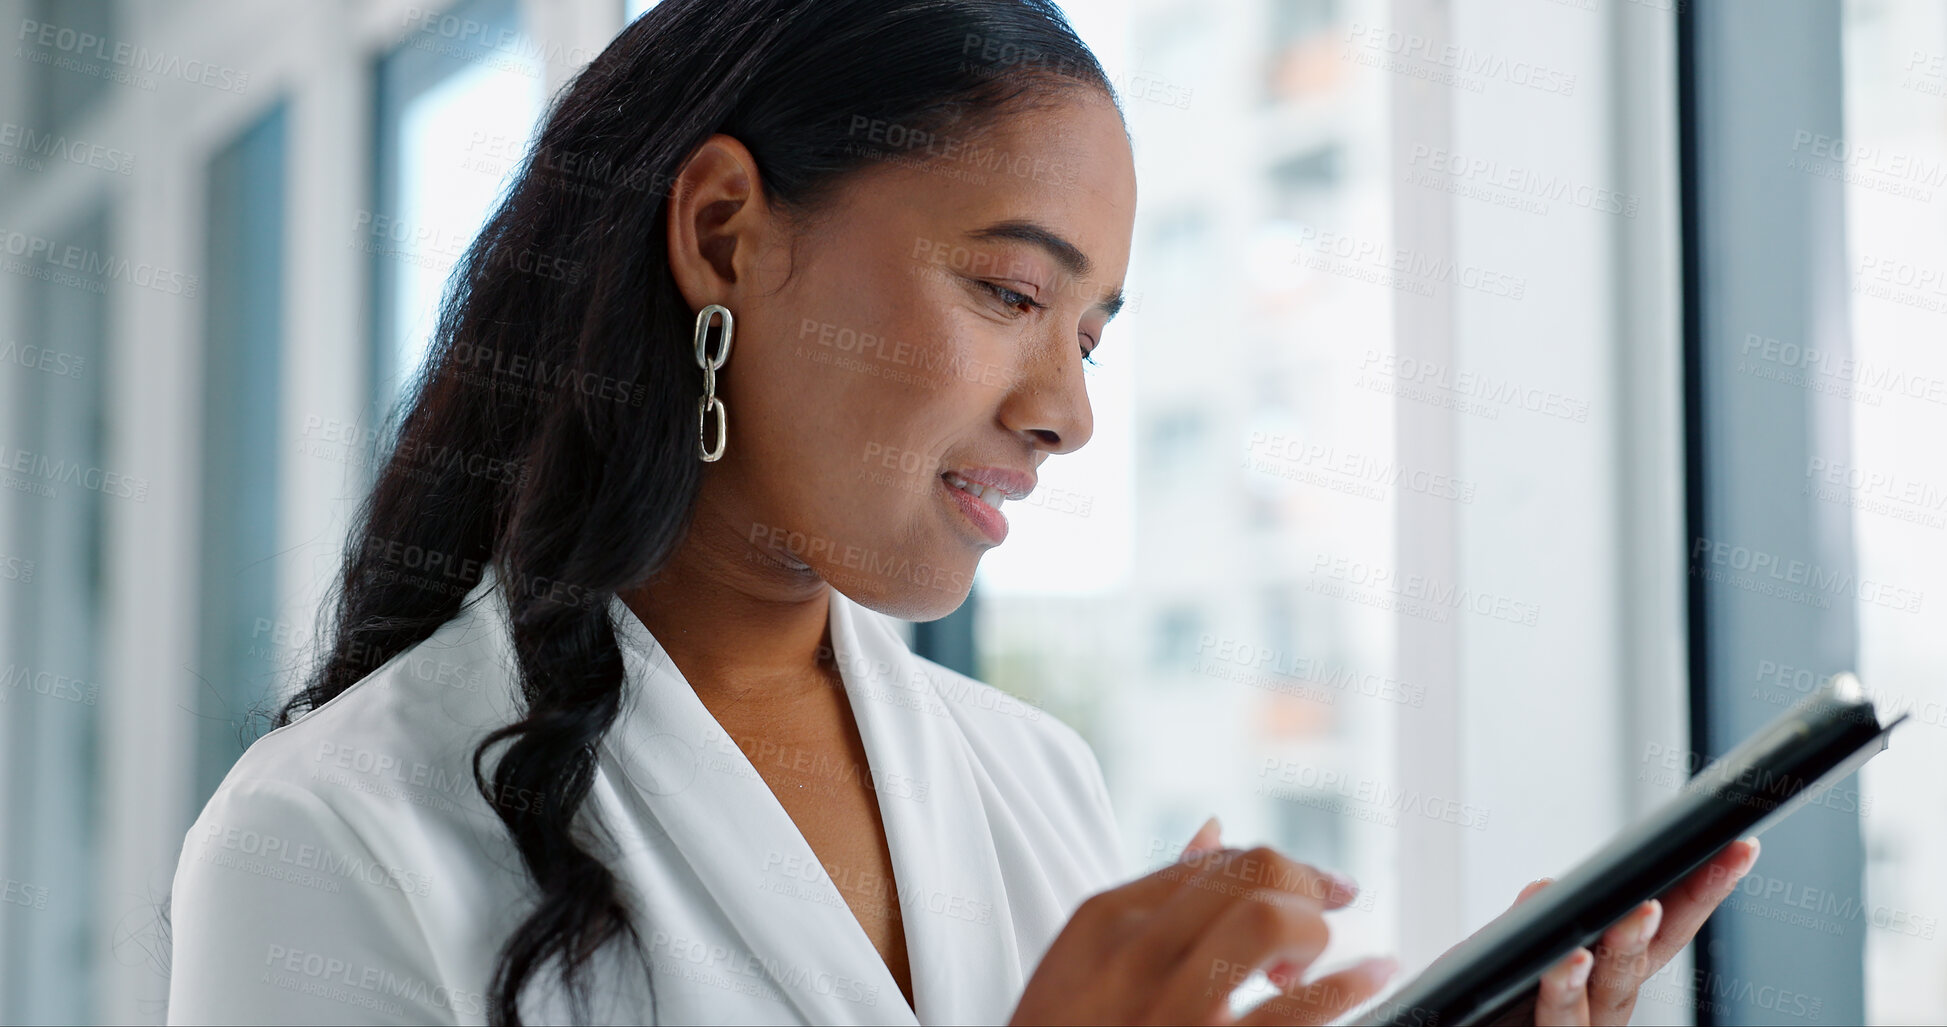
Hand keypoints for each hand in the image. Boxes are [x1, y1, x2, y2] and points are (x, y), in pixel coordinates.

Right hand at [1012, 817, 1397, 1025]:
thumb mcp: (1083, 964)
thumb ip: (1149, 898)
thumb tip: (1212, 830)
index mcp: (1104, 922)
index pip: (1216, 861)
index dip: (1281, 867)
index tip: (1321, 885)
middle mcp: (1137, 954)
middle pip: (1251, 872)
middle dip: (1300, 890)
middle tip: (1308, 930)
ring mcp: (1173, 1008)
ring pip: (1270, 917)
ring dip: (1310, 933)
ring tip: (1306, 965)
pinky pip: (1297, 1008)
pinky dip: (1350, 983)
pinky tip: (1372, 975)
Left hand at [1483, 837, 1761, 1025]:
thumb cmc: (1489, 998)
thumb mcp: (1508, 948)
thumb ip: (1530, 921)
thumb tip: (1550, 887)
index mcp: (1606, 974)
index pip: (1664, 927)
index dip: (1701, 891)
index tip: (1739, 848)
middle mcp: (1602, 1007)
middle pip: (1647, 960)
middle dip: (1677, 915)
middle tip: (1700, 871)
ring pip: (1609, 996)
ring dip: (1625, 950)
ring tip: (1637, 911)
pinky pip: (1558, 1023)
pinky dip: (1563, 991)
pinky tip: (1567, 961)